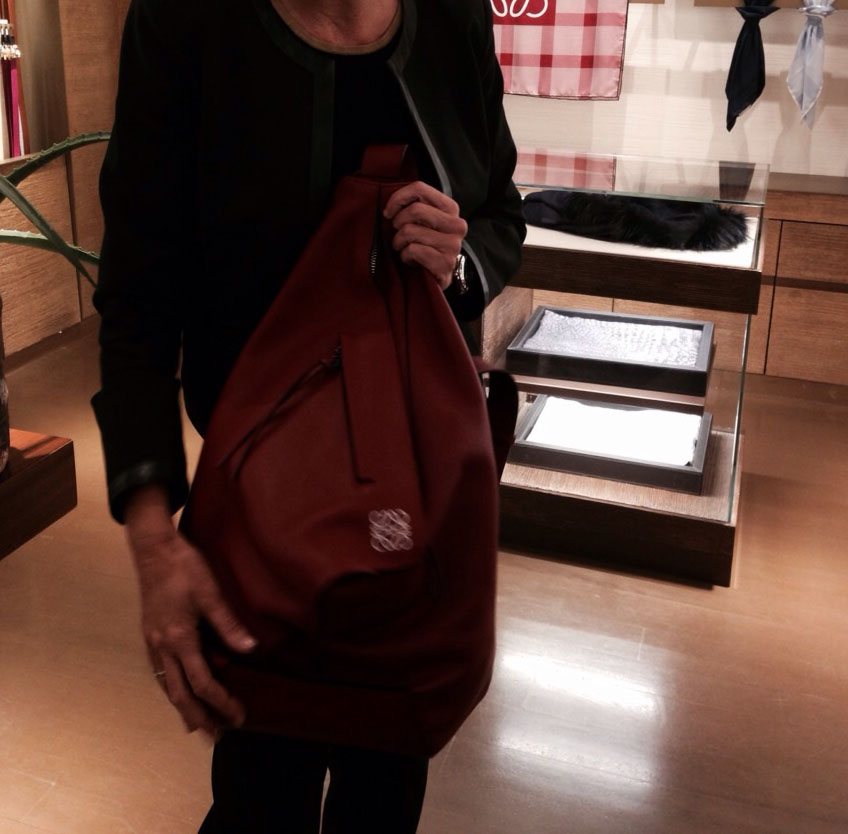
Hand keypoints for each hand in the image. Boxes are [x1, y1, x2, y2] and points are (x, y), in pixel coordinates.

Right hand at [125, 487, 256, 738]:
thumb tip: (251, 649)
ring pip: (166, 686)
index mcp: (179, 638)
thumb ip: (229, 624)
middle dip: (199, 717)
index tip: (238, 715)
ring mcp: (152, 642)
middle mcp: (161, 646)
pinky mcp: (150, 635)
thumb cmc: (184, 567)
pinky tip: (182, 692)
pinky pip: (161, 672)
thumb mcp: (211, 593)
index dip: (221, 702)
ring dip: (184, 707)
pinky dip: (173, 689)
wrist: (153, 549)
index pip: (202, 682)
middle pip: (179, 694)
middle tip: (217, 736)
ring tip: (199, 725)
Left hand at [383, 181, 466, 289]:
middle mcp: (457, 225)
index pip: (420, 189)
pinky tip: (412, 261)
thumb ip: (413, 206)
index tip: (388, 212)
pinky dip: (405, 256)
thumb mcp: (422, 222)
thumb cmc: (424, 246)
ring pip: (410, 231)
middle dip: (398, 223)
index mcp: (451, 208)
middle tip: (397, 235)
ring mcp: (453, 245)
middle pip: (415, 210)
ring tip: (405, 249)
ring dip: (400, 242)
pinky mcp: (446, 263)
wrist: (435, 278)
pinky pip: (413, 250)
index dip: (398, 198)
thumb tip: (391, 204)